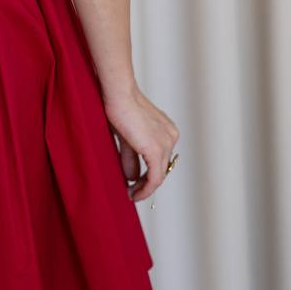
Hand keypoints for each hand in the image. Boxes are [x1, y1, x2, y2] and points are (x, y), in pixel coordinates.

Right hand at [102, 82, 179, 202]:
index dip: (150, 173)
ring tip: (132, 195)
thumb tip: (131, 178)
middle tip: (133, 192)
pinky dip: (145, 189)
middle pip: (161, 167)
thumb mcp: (127, 137)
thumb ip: (131, 157)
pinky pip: (154, 178)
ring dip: (145, 188)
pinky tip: (134, 194)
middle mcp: (171, 136)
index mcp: (166, 130)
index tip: (136, 183)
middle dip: (147, 182)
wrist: (119, 94)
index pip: (161, 158)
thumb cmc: (119, 107)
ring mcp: (166, 144)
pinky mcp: (156, 151)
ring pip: (159, 175)